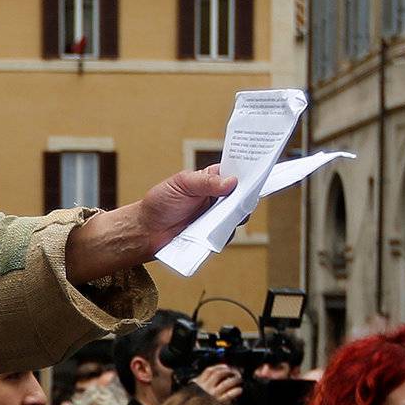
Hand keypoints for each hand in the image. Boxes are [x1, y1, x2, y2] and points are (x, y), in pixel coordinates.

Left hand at [64, 166, 235, 283]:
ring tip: (231, 211)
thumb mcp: (182, 184)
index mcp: (211, 180)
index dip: (248, 171)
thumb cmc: (160, 203)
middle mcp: (218, 198)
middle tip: (247, 193)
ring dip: (237, 214)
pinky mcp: (213, 235)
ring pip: (238, 215)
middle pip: (242, 195)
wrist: (146, 230)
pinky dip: (224, 231)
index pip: (235, 172)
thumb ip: (206, 182)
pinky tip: (218, 229)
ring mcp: (217, 217)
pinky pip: (226, 233)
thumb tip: (232, 182)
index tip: (259, 169)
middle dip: (247, 194)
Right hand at [192, 364, 244, 404]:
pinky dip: (235, 391)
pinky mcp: (218, 403)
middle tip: (235, 373)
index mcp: (198, 384)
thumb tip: (207, 376)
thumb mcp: (191, 391)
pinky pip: (229, 394)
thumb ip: (198, 383)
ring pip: (226, 383)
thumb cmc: (194, 403)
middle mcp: (205, 388)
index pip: (209, 371)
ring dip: (234, 380)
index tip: (226, 367)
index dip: (219, 367)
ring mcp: (212, 395)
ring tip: (239, 380)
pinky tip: (240, 390)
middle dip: (228, 372)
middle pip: (218, 374)